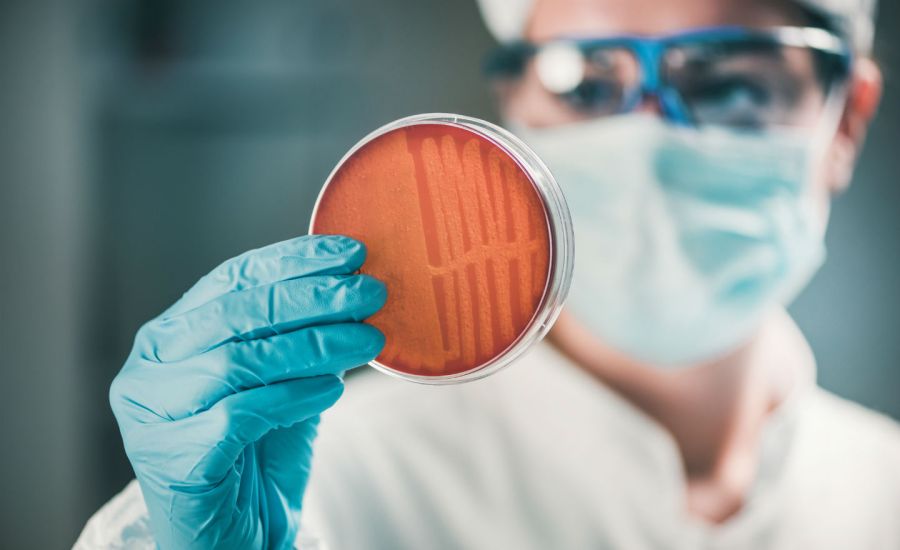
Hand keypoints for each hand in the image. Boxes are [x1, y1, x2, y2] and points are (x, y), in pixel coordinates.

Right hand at [109, 235, 385, 548]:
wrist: (233, 539)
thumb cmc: (254, 457)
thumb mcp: (277, 382)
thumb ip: (297, 337)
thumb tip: (353, 288)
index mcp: (169, 336)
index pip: (232, 279)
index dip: (293, 260)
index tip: (349, 252)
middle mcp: (149, 368)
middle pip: (237, 313)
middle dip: (312, 297)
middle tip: (370, 293)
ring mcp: (153, 413)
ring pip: (241, 360)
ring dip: (315, 345)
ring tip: (367, 341)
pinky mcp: (174, 457)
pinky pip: (243, 413)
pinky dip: (295, 396)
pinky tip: (332, 391)